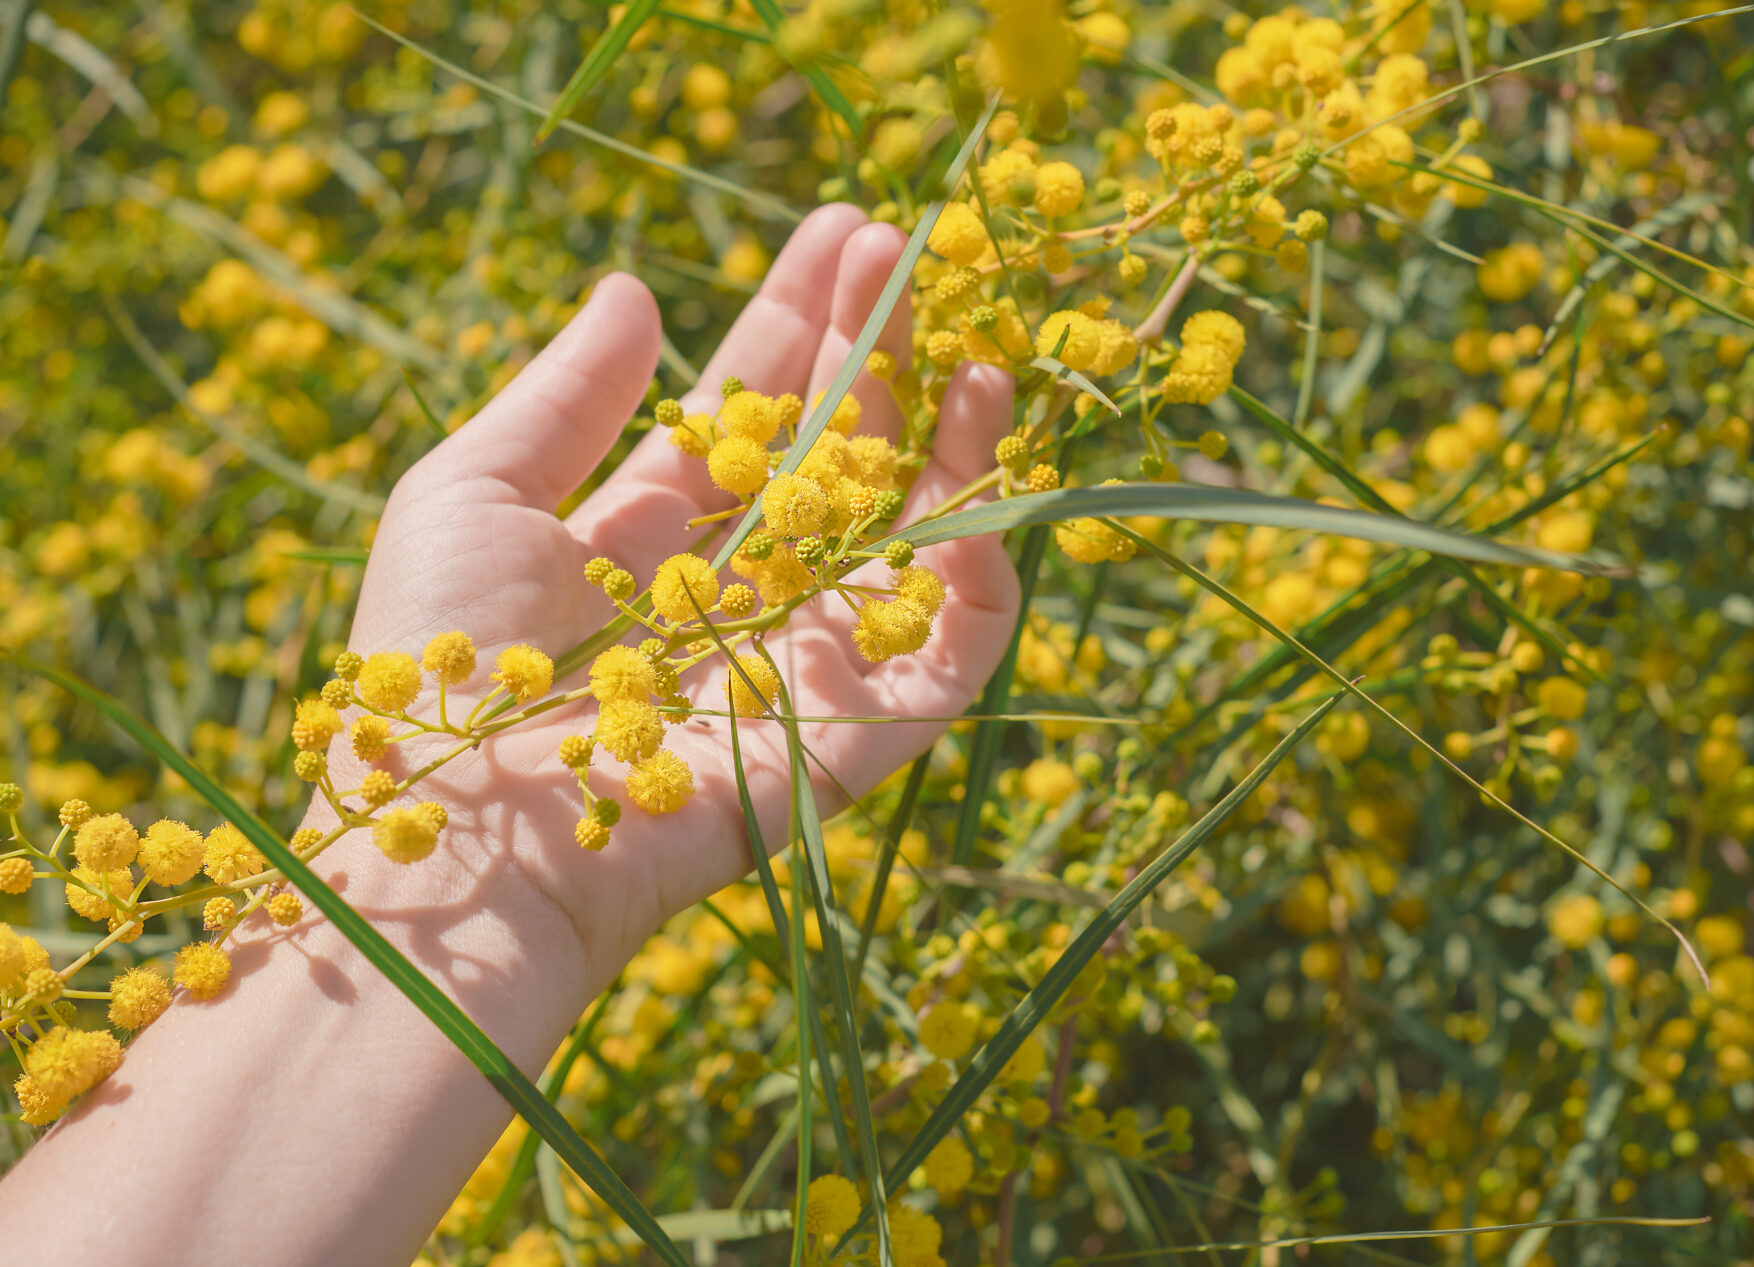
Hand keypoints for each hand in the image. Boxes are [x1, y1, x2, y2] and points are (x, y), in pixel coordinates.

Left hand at [329, 204, 1018, 1003]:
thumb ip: (565, 395)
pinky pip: (949, 656)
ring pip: (908, 541)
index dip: (798, 323)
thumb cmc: (436, 666)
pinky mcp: (851, 737)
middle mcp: (734, 595)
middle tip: (910, 251)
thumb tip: (634, 288)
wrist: (458, 843)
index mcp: (649, 542)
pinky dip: (985, 581)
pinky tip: (989, 483)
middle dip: (876, 353)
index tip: (842, 232)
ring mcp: (798, 664)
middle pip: (835, 457)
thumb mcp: (475, 494)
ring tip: (974, 346)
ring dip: (950, 442)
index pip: (749, 412)